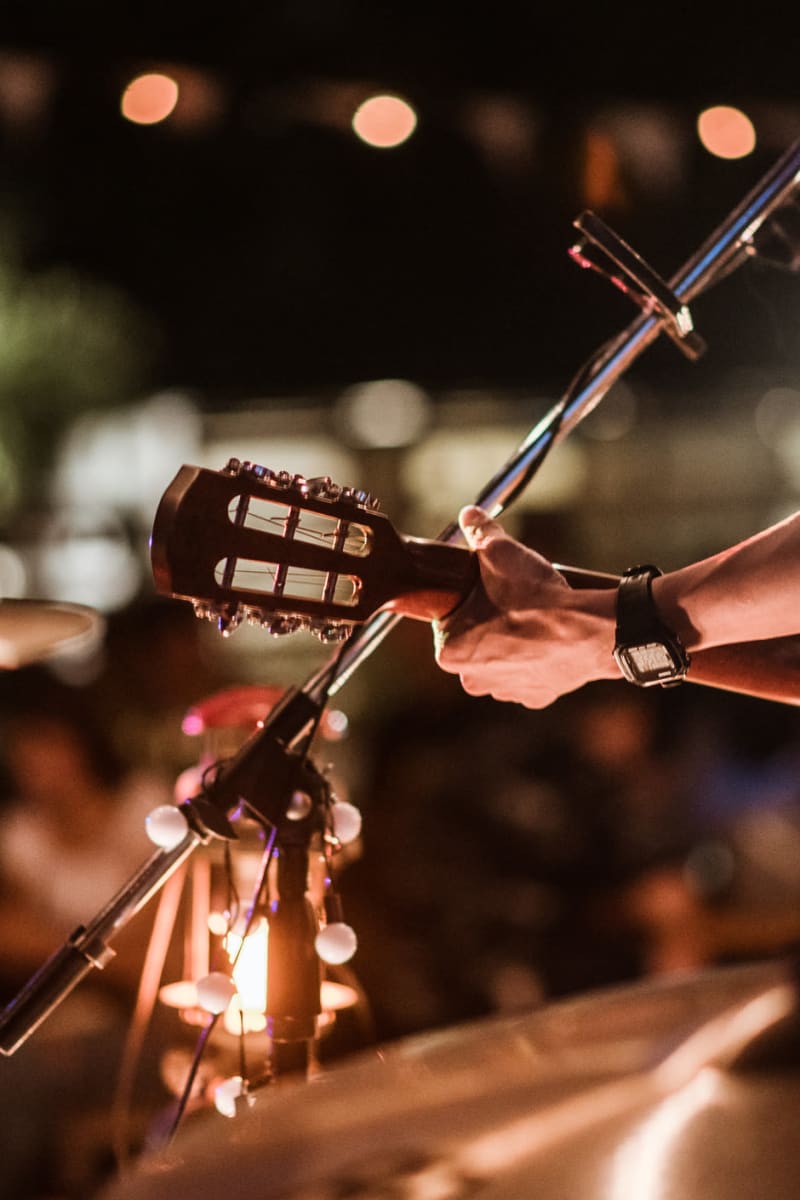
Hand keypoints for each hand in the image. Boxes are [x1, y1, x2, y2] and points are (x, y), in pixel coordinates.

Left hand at [433, 506, 618, 707]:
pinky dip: (538, 658)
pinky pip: (530, 673)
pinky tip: (548, 639)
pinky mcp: (536, 696)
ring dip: (513, 642)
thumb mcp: (500, 553)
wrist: (588, 631)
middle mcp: (472, 679)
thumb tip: (469, 515)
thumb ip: (479, 532)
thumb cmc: (536, 598)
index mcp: (450, 651)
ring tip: (532, 617)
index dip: (469, 599)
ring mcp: (505, 690)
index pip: (449, 620)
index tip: (486, 589)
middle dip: (490, 622)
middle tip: (511, 600)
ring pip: (502, 659)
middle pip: (474, 641)